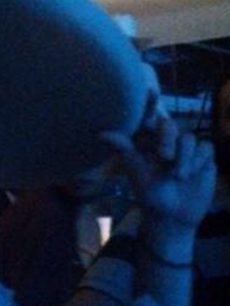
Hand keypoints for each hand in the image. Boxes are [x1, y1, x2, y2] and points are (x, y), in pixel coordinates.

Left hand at [100, 93, 214, 230]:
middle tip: (164, 157)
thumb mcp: (135, 169)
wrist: (172, 215)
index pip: (147, 118)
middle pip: (169, 126)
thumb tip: (100, 133)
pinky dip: (197, 161)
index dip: (149, 104)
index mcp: (146, 142)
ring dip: (184, 157)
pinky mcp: (203, 156)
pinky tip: (191, 174)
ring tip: (177, 176)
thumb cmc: (149, 193)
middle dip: (167, 139)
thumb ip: (123, 147)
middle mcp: (165, 141)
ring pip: (189, 138)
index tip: (149, 91)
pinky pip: (204, 148)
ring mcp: (185, 148)